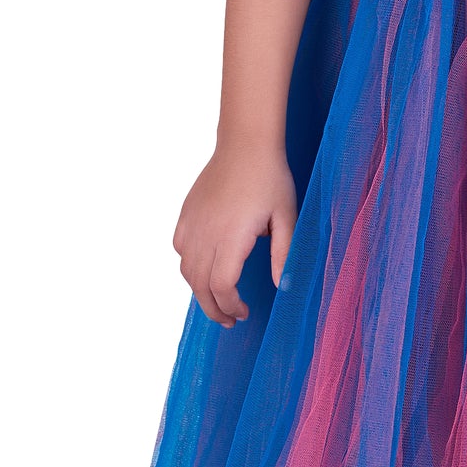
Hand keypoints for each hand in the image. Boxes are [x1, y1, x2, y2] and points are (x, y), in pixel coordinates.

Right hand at [172, 142, 297, 327]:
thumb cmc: (270, 179)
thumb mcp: (286, 217)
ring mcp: (192, 223)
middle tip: (228, 321)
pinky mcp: (186, 214)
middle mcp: (205, 233)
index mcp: (231, 237)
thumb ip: (283, 254)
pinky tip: (204, 269)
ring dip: (200, 291)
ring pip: (187, 270)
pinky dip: (189, 266)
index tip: (244, 313)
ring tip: (216, 301)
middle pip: (201, 285)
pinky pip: (180, 249)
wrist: (245, 144)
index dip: (230, 306)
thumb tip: (283, 287)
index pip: (222, 286)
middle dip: (214, 308)